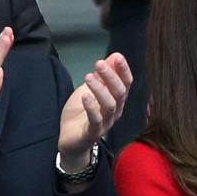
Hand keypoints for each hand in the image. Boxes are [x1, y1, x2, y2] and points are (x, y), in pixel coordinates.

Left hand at [57, 53, 131, 170]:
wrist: (69, 140)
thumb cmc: (81, 113)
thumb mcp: (90, 89)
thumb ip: (103, 75)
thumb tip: (115, 55)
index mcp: (116, 100)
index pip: (126, 84)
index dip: (123, 70)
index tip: (118, 57)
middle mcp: (115, 111)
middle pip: (119, 93)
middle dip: (111, 77)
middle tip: (99, 63)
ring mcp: (105, 123)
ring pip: (109, 105)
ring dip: (100, 89)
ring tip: (88, 76)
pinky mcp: (93, 133)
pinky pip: (96, 120)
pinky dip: (91, 107)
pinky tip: (85, 96)